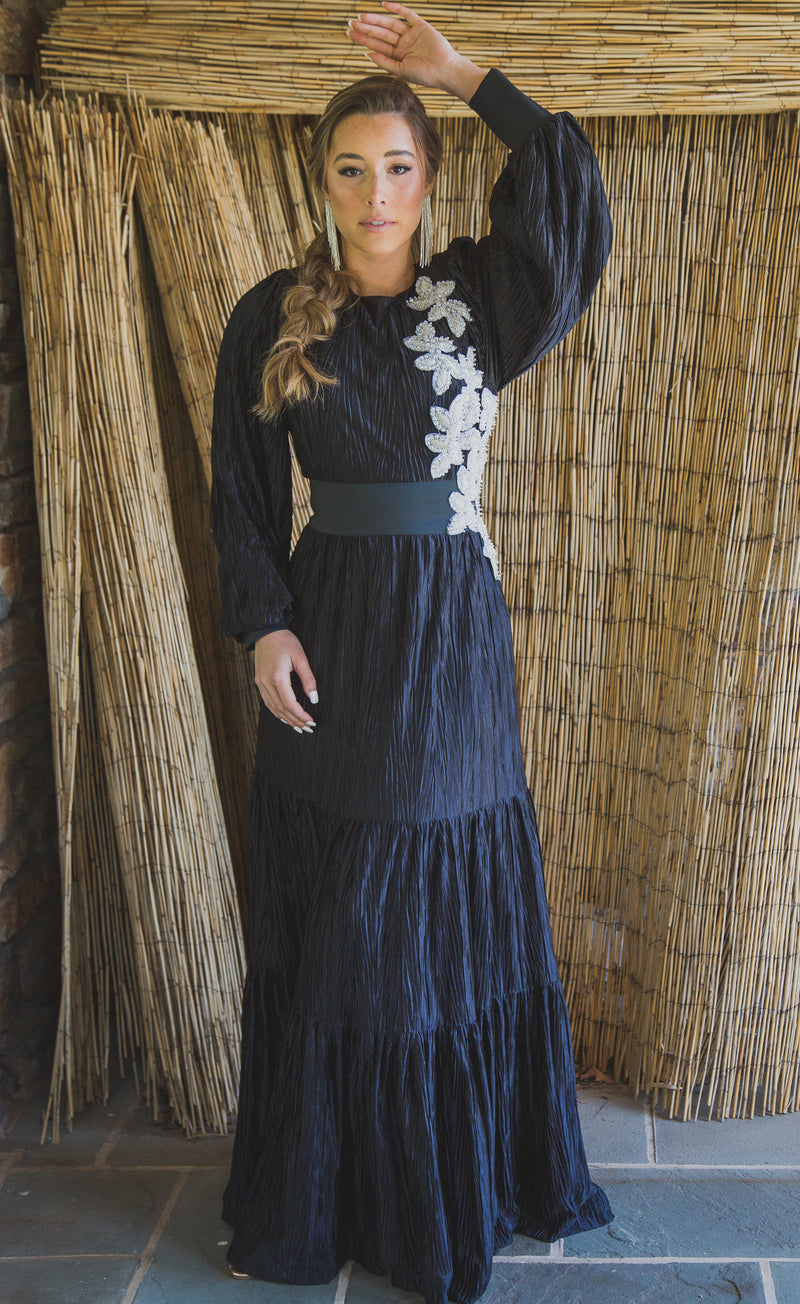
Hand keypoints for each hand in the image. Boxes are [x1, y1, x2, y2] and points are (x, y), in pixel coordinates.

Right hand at [254, 629, 317, 732]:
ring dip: (286, 719)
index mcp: (277, 677)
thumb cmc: (285, 641)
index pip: (290, 704)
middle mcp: (266, 683)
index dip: (300, 715)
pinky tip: (285, 716)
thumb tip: (314, 698)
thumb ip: (308, 679)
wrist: (266, 631)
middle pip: (281, 709)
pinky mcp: (259, 682)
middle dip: (295, 720)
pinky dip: (277, 712)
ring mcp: (260, 683)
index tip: (311, 721)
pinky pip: (267, 702)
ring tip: (298, 727)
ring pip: (273, 708)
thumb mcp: (301, 658)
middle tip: (308, 728)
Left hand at [347, 2, 472, 92]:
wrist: (445, 70)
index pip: (377, 45)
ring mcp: (411, 34)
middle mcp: (403, 44)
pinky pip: (407, 14)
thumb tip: (367, 54)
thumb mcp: (401, 70)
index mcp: (398, 56)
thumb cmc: (424, 75)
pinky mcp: (421, 26)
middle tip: (352, 23)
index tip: (351, 34)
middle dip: (367, 28)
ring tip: (362, 17)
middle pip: (381, 34)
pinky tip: (384, 4)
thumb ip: (385, 62)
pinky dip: (397, 8)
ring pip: (391, 24)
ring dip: (377, 19)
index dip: (364, 39)